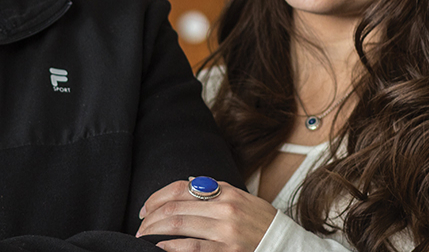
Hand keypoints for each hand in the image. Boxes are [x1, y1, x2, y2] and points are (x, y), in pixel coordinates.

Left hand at [135, 178, 276, 251]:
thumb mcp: (242, 199)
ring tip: (144, 236)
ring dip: (155, 230)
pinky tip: (160, 248)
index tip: (145, 208)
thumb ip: (216, 191)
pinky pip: (193, 248)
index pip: (181, 188)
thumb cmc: (262, 223)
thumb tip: (190, 184)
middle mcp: (225, 209)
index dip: (157, 197)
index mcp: (226, 193)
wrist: (288, 245)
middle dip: (151, 216)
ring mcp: (226, 231)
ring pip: (180, 225)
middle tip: (140, 225)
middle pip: (175, 207)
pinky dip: (171, 247)